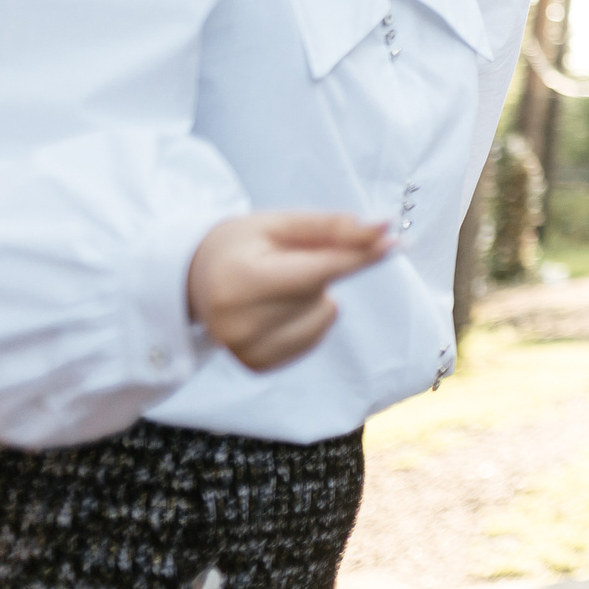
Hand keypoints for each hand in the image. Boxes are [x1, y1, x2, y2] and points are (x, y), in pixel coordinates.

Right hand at [187, 212, 392, 371]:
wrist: (193, 279)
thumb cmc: (241, 244)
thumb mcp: (280, 224)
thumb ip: (331, 228)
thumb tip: (382, 230)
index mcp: (241, 281)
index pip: (317, 271)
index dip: (358, 257)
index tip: (394, 243)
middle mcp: (239, 323)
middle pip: (322, 291)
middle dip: (320, 269)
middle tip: (284, 259)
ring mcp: (246, 350)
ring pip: (325, 316)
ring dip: (314, 297)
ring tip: (275, 285)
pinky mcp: (257, 364)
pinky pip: (315, 336)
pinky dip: (308, 318)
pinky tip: (275, 308)